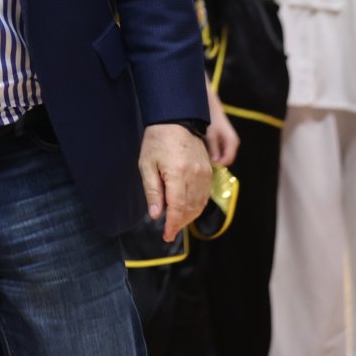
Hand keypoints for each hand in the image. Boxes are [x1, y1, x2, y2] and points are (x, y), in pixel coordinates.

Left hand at [139, 123, 211, 242]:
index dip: (172, 226)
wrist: (176, 119)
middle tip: (169, 232)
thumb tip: (156, 215)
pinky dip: (197, 206)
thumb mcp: (147, 165)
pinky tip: (187, 209)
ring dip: (189, 217)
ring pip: (200, 204)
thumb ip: (152, 191)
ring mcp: (205, 173)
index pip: (177, 208)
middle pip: (190, 209)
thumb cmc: (157, 140)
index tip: (166, 236)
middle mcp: (195, 176)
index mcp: (178, 174)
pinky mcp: (209, 170)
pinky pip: (206, 195)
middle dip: (179, 223)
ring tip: (176, 223)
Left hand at [205, 87, 239, 166]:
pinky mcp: (224, 139)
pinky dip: (213, 152)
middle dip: (215, 163)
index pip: (227, 161)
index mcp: (232, 143)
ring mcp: (229, 141)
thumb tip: (215, 163)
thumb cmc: (210, 119)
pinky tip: (203, 149)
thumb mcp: (211, 135)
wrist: (209, 105)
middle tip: (202, 163)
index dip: (217, 166)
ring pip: (222, 155)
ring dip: (213, 157)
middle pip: (225, 160)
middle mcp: (233, 143)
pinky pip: (220, 150)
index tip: (206, 167)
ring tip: (201, 156)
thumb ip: (214, 150)